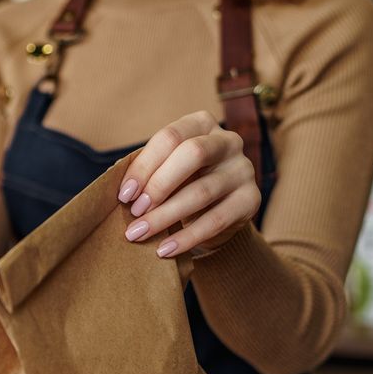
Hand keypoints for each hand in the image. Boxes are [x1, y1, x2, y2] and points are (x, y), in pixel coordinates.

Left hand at [117, 110, 260, 257]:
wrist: (216, 213)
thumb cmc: (181, 184)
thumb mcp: (165, 170)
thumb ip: (147, 171)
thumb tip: (120, 188)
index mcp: (201, 124)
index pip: (171, 137)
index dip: (144, 165)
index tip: (124, 194)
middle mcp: (228, 141)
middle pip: (193, 154)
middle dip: (158, 184)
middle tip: (134, 211)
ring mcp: (244, 170)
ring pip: (202, 191)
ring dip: (166, 216)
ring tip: (139, 233)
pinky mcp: (251, 200)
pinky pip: (217, 220)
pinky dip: (187, 237)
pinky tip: (164, 249)